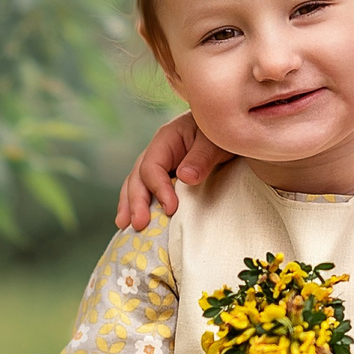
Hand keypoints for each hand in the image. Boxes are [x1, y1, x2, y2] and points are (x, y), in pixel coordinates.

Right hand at [117, 113, 233, 229]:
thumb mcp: (215, 141)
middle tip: (139, 224)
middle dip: (136, 202)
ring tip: (125, 226)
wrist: (227, 127)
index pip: (152, 167)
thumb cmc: (220, 132)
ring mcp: (159, 165)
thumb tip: (185, 177)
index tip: (170, 209)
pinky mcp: (165, 176)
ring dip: (129, 205)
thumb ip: (201, 157)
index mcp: (166, 139)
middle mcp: (157, 152)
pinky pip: (147, 190)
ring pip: (136, 184)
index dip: (158, 189)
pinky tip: (132, 221)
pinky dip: (138, 204)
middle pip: (138, 177)